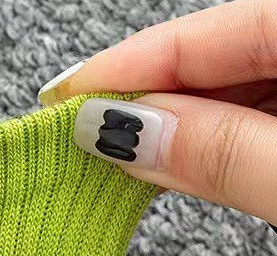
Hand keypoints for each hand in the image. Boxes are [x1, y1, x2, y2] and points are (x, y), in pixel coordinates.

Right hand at [38, 0, 276, 226]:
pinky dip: (218, 141)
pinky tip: (182, 158)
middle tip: (77, 137)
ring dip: (176, 128)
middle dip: (143, 102)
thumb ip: (223, 151)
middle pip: (214, 59)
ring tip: (118, 157)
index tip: (59, 103)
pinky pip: (263, 116)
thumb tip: (128, 134)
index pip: (199, 36)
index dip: (120, 70)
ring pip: (237, 91)